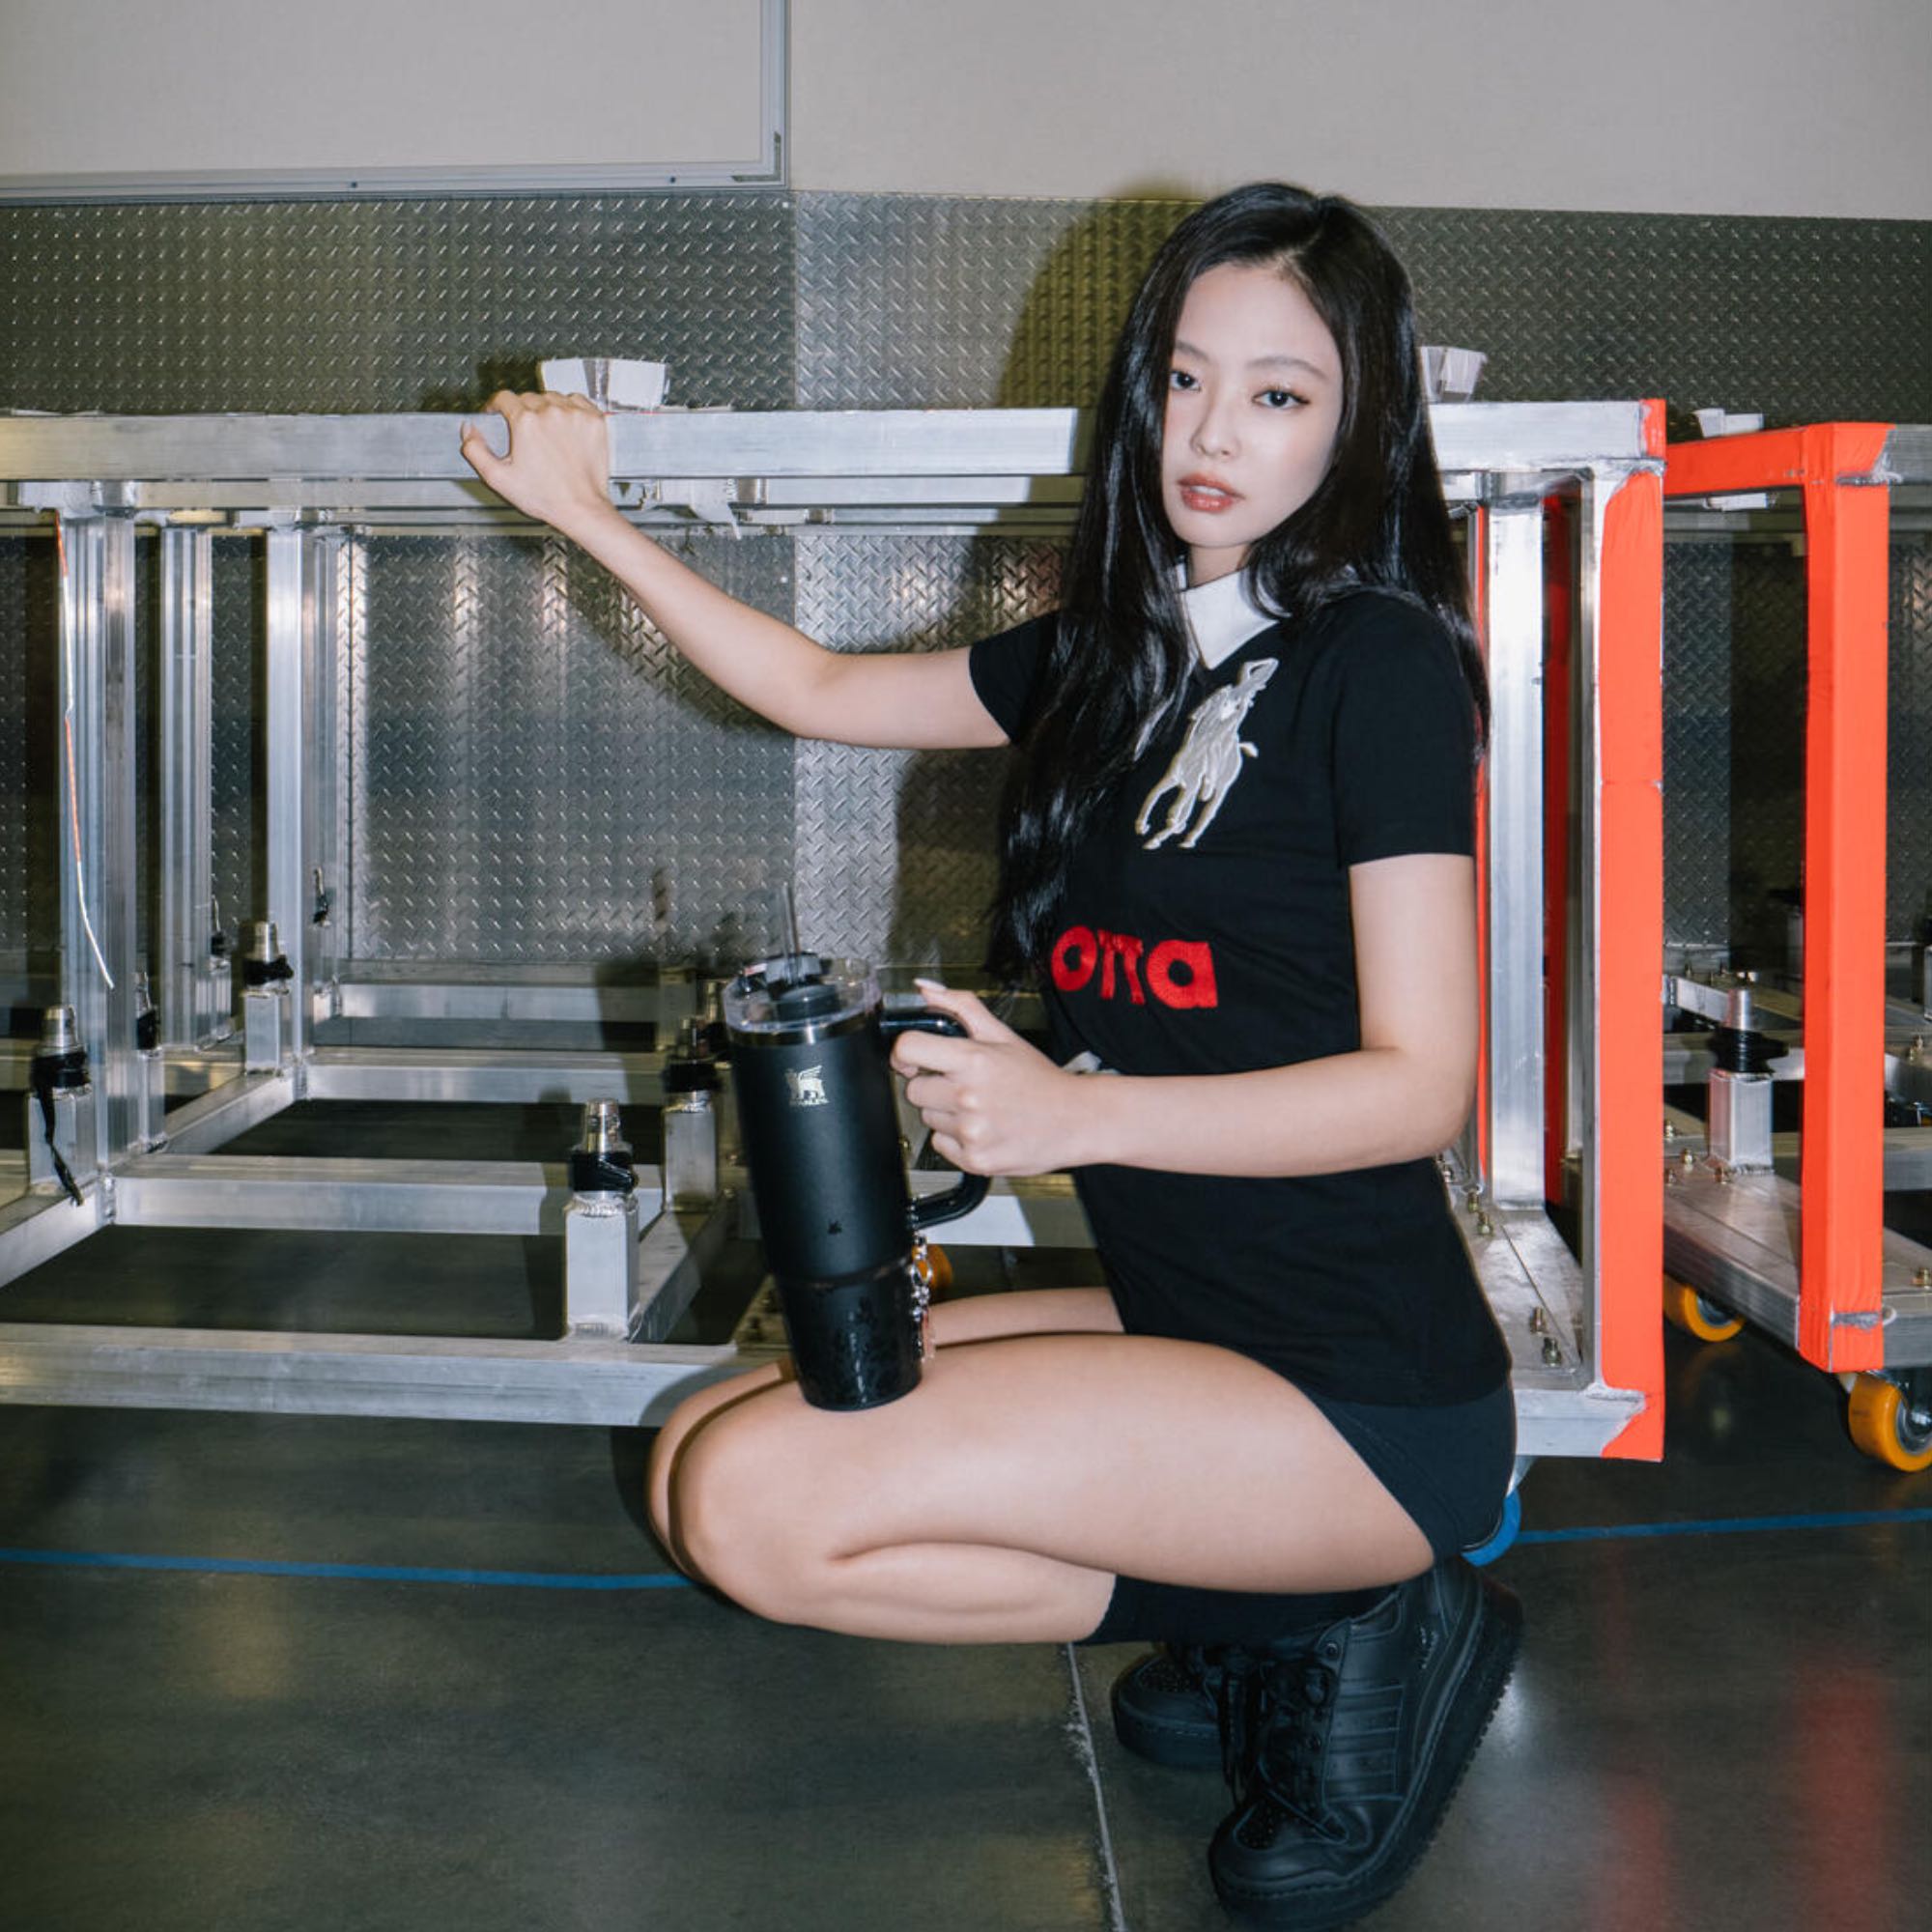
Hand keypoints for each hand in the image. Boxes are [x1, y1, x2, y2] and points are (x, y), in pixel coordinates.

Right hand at [458, 389, 613, 535]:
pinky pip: (577, 401)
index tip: (497, 412)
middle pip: (528, 397)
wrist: (582, 507)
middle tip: (524, 432)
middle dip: (521, 411)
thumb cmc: (546, 497)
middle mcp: (551, 412)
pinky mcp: (594, 420)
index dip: (496, 406)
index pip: (504, 398)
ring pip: (552, 397)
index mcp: (526, 422)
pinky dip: (570, 408)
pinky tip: (565, 425)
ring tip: (545, 431)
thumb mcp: (498, 478)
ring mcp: (575, 414)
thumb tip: (468, 430)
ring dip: (546, 408)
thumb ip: (476, 450)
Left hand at [889, 981, 1093, 1177]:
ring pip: (928, 1119)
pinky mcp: (974, 1159)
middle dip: (934, 1086)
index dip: (904, 1053)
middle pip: (914, 1090)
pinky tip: (984, 1129)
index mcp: (973, 1060)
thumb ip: (960, 1007)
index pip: (909, 1048)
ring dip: (947, 1114)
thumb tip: (926, 990)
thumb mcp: (1003, 1035)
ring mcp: (971, 1131)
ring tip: (981, 1108)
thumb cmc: (1039, 1079)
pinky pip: (941, 1145)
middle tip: (964, 1086)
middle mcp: (968, 1096)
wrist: (1076, 1120)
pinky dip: (957, 1139)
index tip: (912, 1059)